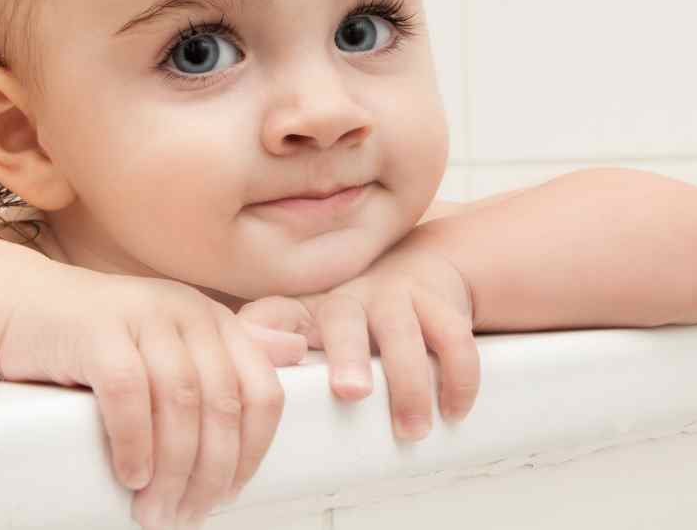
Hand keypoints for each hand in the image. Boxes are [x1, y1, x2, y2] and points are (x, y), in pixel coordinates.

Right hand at [0, 264, 308, 529]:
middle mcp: (186, 311)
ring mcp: (142, 315)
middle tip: (187, 515)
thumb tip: (293, 353)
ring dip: (172, 469)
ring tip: (155, 508)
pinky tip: (131, 475)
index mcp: (213, 320)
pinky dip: (134, 443)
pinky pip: (128, 394)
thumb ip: (226, 354)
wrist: (22, 310)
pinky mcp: (97, 329)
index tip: (230, 493)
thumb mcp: (169, 344)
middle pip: (222, 406)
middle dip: (208, 473)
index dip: (252, 452)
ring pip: (179, 404)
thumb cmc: (97, 339)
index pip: (261, 391)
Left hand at [235, 243, 478, 441]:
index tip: (273, 363)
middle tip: (350, 393)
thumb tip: (237, 404)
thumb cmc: (356, 313)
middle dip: (347, 355)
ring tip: (412, 429)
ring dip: (410, 384)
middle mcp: (349, 298)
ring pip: (403, 333)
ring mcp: (396, 297)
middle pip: (343, 320)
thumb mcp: (312, 328)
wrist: (423, 266)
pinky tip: (455, 409)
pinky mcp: (439, 304)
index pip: (274, 315)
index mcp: (308, 310)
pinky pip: (453, 337)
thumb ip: (277, 352)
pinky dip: (459, 376)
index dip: (265, 335)